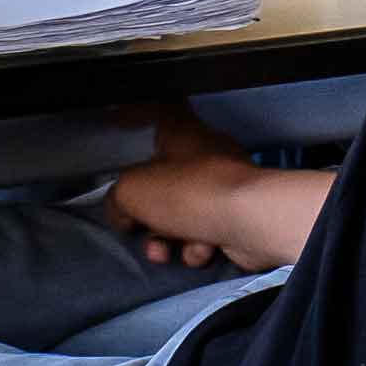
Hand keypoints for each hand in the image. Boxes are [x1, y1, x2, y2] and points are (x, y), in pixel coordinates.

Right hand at [103, 109, 244, 267]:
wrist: (248, 221)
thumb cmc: (187, 192)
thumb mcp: (131, 191)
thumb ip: (117, 200)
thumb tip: (124, 216)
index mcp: (182, 134)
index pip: (163, 113)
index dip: (144, 120)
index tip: (129, 136)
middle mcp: (206, 155)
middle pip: (165, 180)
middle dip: (147, 214)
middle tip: (139, 229)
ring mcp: (224, 188)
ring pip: (182, 215)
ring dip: (168, 239)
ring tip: (165, 251)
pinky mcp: (238, 218)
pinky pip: (205, 234)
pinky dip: (198, 246)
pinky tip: (200, 250)